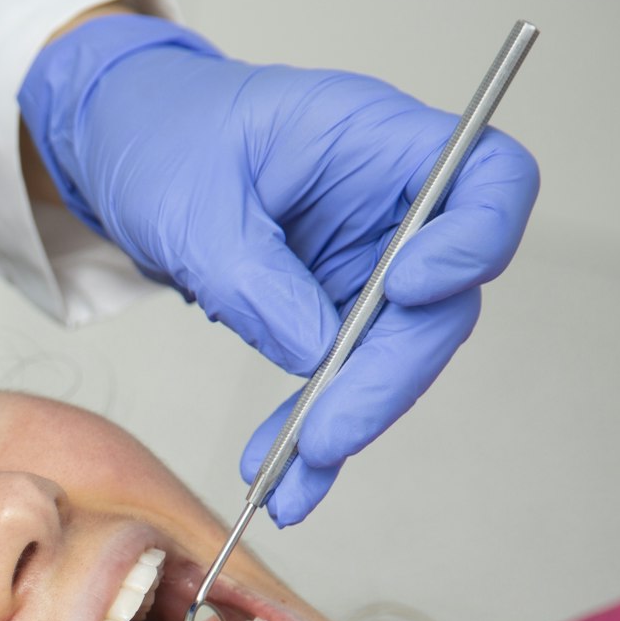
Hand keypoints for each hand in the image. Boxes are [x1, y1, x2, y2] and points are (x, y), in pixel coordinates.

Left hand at [21, 16, 539, 524]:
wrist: (129, 151)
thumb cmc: (165, 137)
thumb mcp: (194, 202)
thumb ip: (256, 276)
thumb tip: (316, 355)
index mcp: (380, 138)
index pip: (490, 180)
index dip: (476, 240)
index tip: (410, 289)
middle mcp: (393, 205)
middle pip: (442, 298)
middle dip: (387, 376)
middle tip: (326, 437)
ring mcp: (368, 263)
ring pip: (395, 356)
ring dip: (348, 422)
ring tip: (289, 483)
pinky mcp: (335, 312)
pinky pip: (342, 379)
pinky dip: (313, 431)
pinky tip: (285, 480)